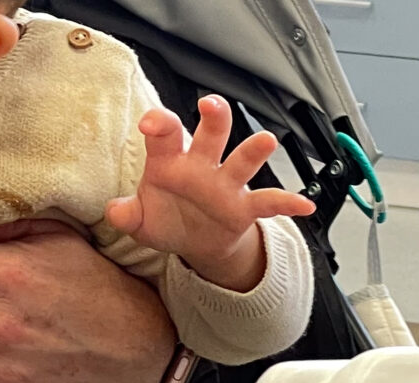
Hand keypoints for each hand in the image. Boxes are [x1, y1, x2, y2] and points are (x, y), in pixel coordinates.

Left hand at [106, 95, 314, 288]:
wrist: (193, 243)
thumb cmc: (163, 219)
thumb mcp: (138, 221)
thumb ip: (126, 215)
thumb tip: (115, 211)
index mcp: (169, 162)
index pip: (164, 135)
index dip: (158, 124)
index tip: (150, 122)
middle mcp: (201, 166)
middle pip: (211, 135)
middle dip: (214, 117)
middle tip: (211, 104)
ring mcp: (225, 184)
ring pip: (241, 160)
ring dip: (253, 150)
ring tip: (266, 141)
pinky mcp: (245, 207)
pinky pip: (269, 202)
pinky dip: (287, 202)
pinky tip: (303, 204)